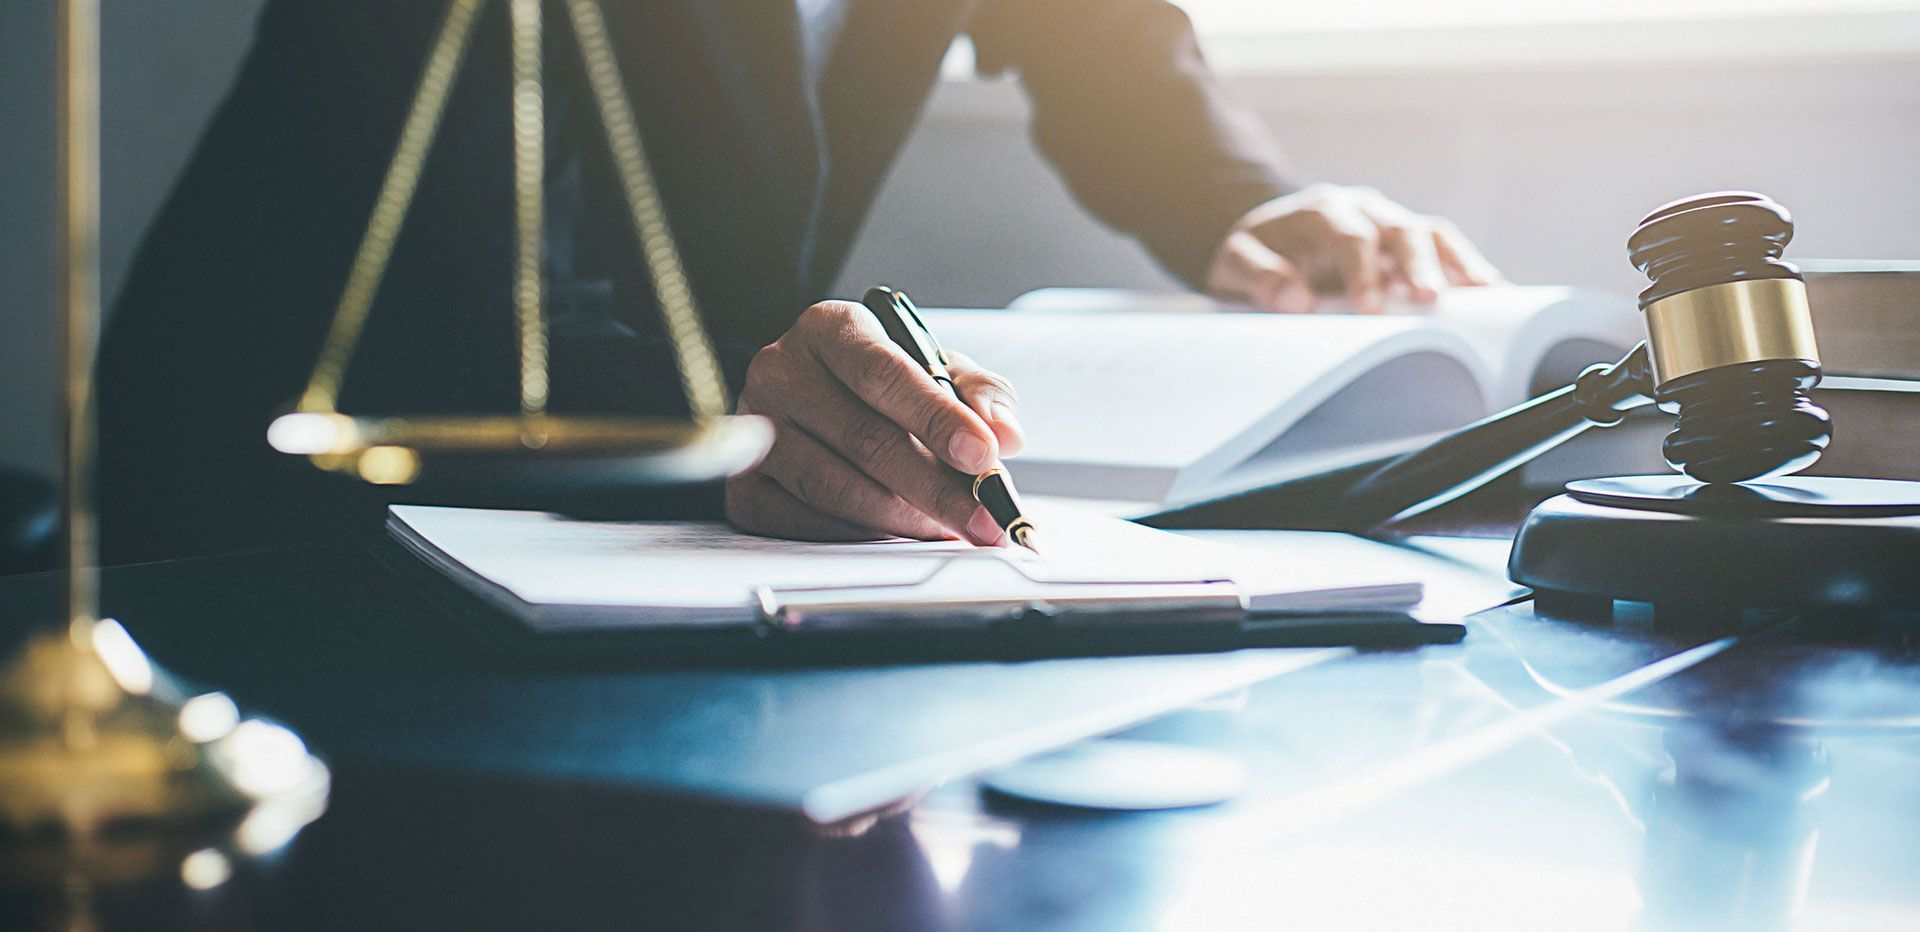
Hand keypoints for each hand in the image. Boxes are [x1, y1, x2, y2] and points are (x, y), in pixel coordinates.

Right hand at [726, 301, 1025, 543]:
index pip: (883, 373)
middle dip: (936, 487)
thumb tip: (1005, 433)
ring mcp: (754, 431)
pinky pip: (805, 522)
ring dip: (901, 518)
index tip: (983, 456)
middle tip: (983, 518)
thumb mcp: (934, 368)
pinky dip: (859, 536)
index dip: (937, 419)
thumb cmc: (877, 385)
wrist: (809, 401)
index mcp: (830, 329)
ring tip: (946, 528)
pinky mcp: (743, 487)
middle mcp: (780, 372)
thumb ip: (978, 393)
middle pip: (863, 437)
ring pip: (834, 486)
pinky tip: (896, 535)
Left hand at [1205, 184, 1503, 313]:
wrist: (1262, 243)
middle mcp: (1363, 210)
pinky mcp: (1406, 246)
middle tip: (1427, 300)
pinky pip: (1444, 251)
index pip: (1349, 235)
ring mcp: (1389, 225)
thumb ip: (1255, 275)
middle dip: (1417, 265)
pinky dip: (1466, 270)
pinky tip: (1491, 297)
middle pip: (1400, 229)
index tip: (1368, 309)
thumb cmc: (1251, 257)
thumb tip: (1296, 300)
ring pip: (1431, 235)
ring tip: (1482, 298)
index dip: (1361, 270)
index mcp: (1321, 211)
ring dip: (1455, 266)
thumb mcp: (1231, 265)